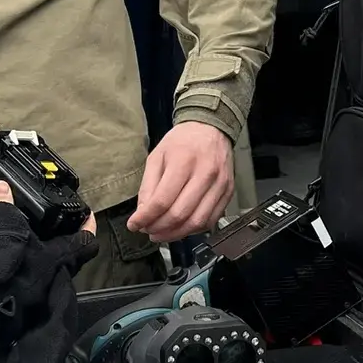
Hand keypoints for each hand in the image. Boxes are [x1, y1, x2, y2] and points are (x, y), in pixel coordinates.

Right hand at [0, 183, 99, 362]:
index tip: (88, 215)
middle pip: (75, 255)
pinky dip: (36, 267)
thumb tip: (2, 187)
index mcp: (60, 257)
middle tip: (61, 224)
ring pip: (58, 268)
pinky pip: (41, 279)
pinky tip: (21, 259)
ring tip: (39, 239)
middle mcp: (58, 275)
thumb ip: (4, 207)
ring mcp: (46, 291)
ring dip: (52, 255)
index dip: (90, 225)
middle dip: (70, 240)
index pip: (87, 241)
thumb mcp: (3, 231)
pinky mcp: (30, 301)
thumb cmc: (3, 271)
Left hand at [128, 121, 232, 242]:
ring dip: (175, 234)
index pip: (162, 200)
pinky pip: (210, 220)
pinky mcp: (228, 192)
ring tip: (162, 233)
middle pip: (180, 214)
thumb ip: (148, 186)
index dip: (146, 218)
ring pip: (196, 222)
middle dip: (159, 228)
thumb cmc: (183, 141)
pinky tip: (181, 227)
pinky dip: (193, 229)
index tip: (134, 225)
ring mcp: (220, 184)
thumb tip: (143, 213)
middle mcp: (205, 173)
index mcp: (184, 161)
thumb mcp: (157, 157)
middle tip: (147, 230)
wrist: (211, 128)